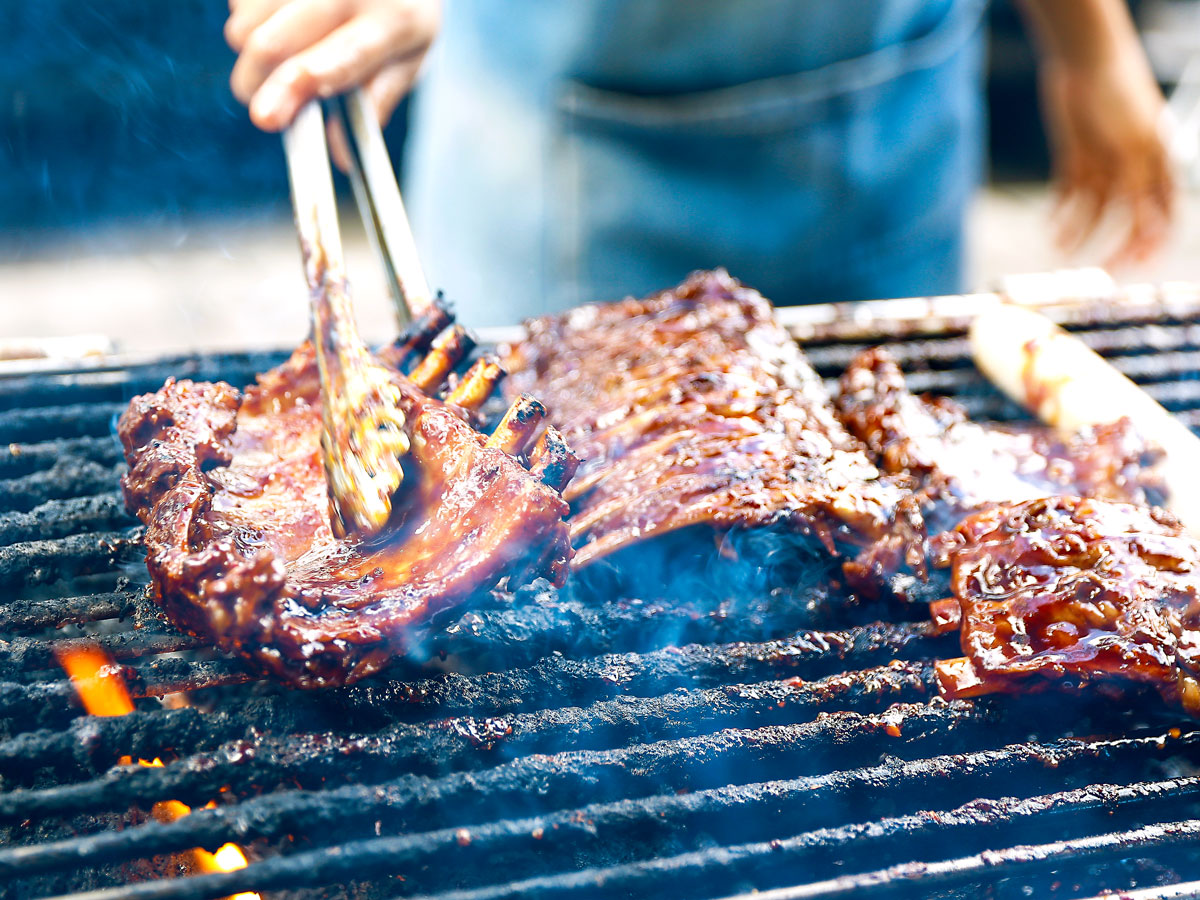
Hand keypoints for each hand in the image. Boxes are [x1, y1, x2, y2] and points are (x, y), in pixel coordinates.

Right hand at [226, 0, 439, 131]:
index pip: (341, 59)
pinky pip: (236, 1)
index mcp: (394, 22)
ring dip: (250, 50)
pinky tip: (278, 15)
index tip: (266, 118)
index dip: (297, 88)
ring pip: (245, 25)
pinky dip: (247, 17)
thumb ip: (374, 104)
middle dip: (254, 85)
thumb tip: (341, 158)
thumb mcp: (407, 58)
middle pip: (271, 44)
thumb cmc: (398, 12)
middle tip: (263, 107)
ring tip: (285, 46)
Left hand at [1039, 49, 1174, 267]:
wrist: (1084, 62)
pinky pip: (1069, 194)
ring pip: (1094, 211)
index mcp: (1159, 165)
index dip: (1151, 242)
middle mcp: (1134, 170)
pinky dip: (1061, 213)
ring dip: (1079, 230)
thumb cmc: (1120, 96)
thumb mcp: (1134, 146)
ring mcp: (1104, 165)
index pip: (1163, 215)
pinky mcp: (1076, 159)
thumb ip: (1140, 187)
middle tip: (1096, 268)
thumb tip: (1149, 230)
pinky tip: (1050, 226)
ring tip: (1060, 245)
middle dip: (1113, 245)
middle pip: (1128, 219)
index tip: (1134, 265)